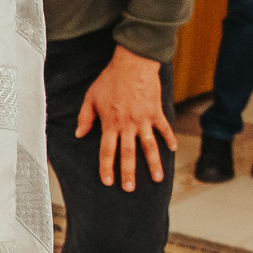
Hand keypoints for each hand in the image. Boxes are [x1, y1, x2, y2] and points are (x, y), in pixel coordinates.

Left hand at [77, 46, 171, 191]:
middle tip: (130, 189)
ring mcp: (143, 119)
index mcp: (110, 124)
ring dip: (154, 164)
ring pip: (149, 146)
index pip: (107, 151)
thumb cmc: (109, 79)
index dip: (107, 168)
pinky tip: (173, 150)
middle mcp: (127, 125)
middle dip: (128, 173)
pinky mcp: (156, 111)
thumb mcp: (91, 97)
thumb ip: (85, 118)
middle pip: (128, 154)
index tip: (108, 182)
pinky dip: (169, 138)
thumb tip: (79, 134)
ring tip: (157, 179)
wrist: (132, 63)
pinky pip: (164, 128)